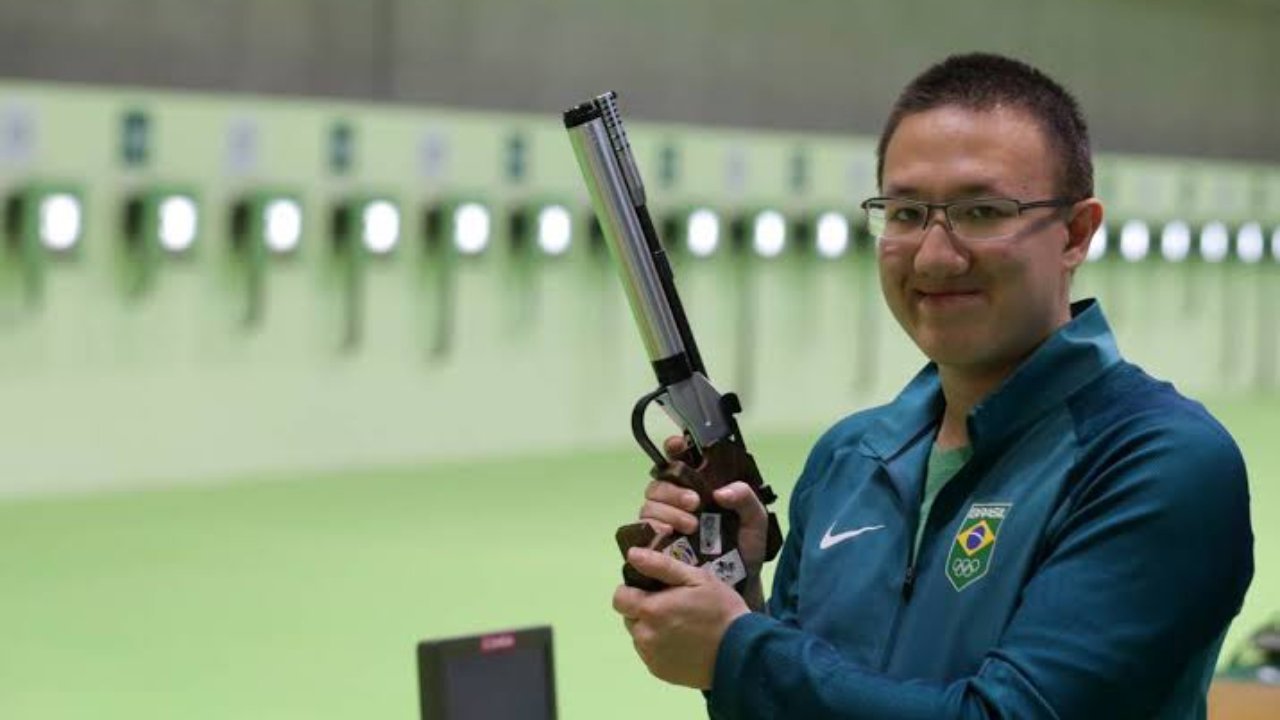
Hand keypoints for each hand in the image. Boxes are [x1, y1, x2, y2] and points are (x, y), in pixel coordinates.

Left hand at [612, 547, 749, 688]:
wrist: (741, 653)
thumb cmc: (721, 609)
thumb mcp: (697, 578)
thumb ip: (661, 565)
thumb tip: (632, 554)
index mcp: (650, 610)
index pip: (619, 597)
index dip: (633, 590)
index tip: (653, 588)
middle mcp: (644, 636)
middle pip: (630, 617)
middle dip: (644, 608)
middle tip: (672, 605)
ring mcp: (651, 657)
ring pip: (639, 635)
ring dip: (651, 628)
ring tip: (680, 624)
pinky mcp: (660, 671)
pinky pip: (650, 653)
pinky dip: (660, 646)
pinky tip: (683, 642)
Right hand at [638, 436, 771, 581]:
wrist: (740, 585)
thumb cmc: (745, 550)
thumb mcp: (754, 520)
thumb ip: (746, 498)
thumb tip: (721, 492)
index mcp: (698, 490)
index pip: (679, 462)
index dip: (673, 449)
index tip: (677, 445)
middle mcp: (676, 504)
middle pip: (658, 484)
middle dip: (673, 490)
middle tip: (695, 502)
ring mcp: (664, 524)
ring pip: (649, 506)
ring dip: (667, 511)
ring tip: (691, 525)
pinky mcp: (655, 546)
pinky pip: (642, 531)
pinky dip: (653, 529)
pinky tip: (668, 535)